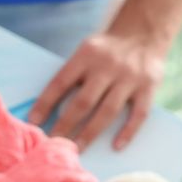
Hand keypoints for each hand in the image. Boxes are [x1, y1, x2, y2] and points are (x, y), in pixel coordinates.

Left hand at [30, 30, 166, 151]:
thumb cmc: (105, 49)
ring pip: (108, 111)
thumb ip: (72, 73)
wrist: (143, 32)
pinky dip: (128, 131)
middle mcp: (107, 67)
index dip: (45, 103)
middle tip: (53, 143)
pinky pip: (139, 113)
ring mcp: (130, 77)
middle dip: (65, 124)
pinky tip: (116, 146)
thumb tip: (46, 105)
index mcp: (85, 56)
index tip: (32, 122)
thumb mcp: (84, 51)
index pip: (60, 83)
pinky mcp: (149, 86)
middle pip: (83, 101)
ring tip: (77, 149)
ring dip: (91, 133)